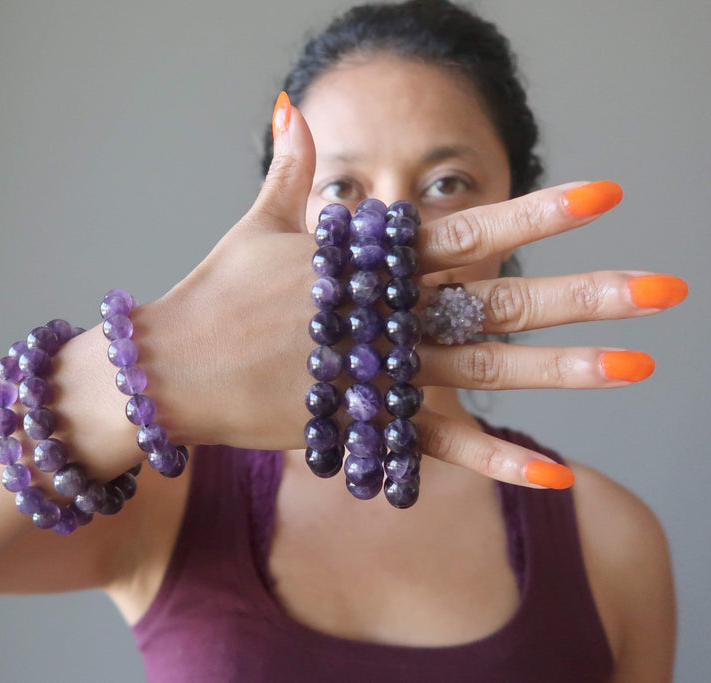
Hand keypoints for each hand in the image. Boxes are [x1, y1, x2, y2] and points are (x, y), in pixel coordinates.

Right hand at [149, 94, 686, 487]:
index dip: (536, 212)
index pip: (465, 229)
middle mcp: (383, 316)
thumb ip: (289, 168)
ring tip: (636, 366)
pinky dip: (492, 460)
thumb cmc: (211, 293)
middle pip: (496, 302)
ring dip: (564, 371)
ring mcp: (376, 375)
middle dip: (583, 294)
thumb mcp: (256, 224)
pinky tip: (555, 474)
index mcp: (364, 261)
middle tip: (662, 290)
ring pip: (484, 372)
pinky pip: (435, 447)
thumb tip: (292, 105)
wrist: (167, 371)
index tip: (605, 196)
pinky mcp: (360, 424)